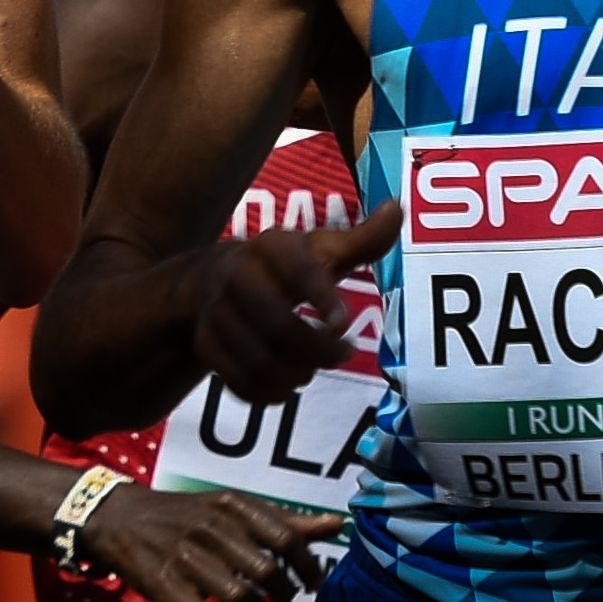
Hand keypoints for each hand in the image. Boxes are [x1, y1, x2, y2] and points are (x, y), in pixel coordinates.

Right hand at [77, 483, 344, 601]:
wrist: (121, 518)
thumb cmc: (189, 516)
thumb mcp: (234, 509)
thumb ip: (286, 522)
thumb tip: (340, 524)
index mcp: (232, 505)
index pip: (287, 537)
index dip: (308, 566)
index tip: (314, 582)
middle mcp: (210, 526)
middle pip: (268, 571)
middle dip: (283, 591)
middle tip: (282, 597)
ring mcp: (184, 555)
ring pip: (241, 598)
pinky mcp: (163, 584)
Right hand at [194, 203, 397, 403]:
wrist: (207, 282)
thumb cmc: (280, 268)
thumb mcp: (318, 249)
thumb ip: (361, 239)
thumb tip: (396, 208)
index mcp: (270, 248)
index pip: (297, 271)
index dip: (323, 299)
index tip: (345, 324)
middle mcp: (235, 276)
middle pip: (278, 327)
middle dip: (320, 350)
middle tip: (345, 352)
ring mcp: (216, 314)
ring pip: (261, 362)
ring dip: (298, 374)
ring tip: (314, 366)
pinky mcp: (206, 346)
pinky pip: (241, 384)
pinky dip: (272, 393)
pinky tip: (288, 382)